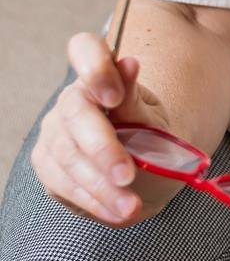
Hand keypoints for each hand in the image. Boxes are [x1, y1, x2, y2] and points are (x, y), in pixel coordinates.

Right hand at [30, 32, 181, 226]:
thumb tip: (129, 61)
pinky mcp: (47, 165)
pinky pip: (64, 184)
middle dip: (102, 148)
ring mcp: (53, 133)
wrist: (145, 172)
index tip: (114, 96)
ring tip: (132, 206)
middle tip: (129, 175)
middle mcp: (71, 100)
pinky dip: (93, 201)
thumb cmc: (149, 137)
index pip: (84, 48)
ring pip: (68, 156)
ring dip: (101, 186)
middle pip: (75, 114)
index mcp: (100, 76)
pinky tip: (117, 212)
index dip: (94, 67)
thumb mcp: (151, 118)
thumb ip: (134, 96)